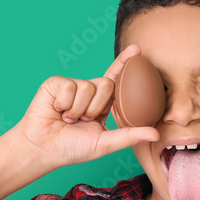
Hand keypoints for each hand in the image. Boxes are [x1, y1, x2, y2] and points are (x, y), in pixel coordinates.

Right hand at [15, 44, 160, 170]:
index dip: (125, 63)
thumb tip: (156, 134)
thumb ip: (129, 136)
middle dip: (96, 108)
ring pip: (88, 87)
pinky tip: (56, 111)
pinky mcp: (55, 83)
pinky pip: (69, 86)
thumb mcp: (105, 143)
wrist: (43, 149)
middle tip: (82, 121)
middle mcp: (88, 91)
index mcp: (101, 103)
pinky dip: (64, 104)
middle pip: (107, 84)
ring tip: (67, 119)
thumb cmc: (72, 149)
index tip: (138, 50)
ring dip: (79, 110)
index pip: (116, 79)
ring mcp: (71, 85)